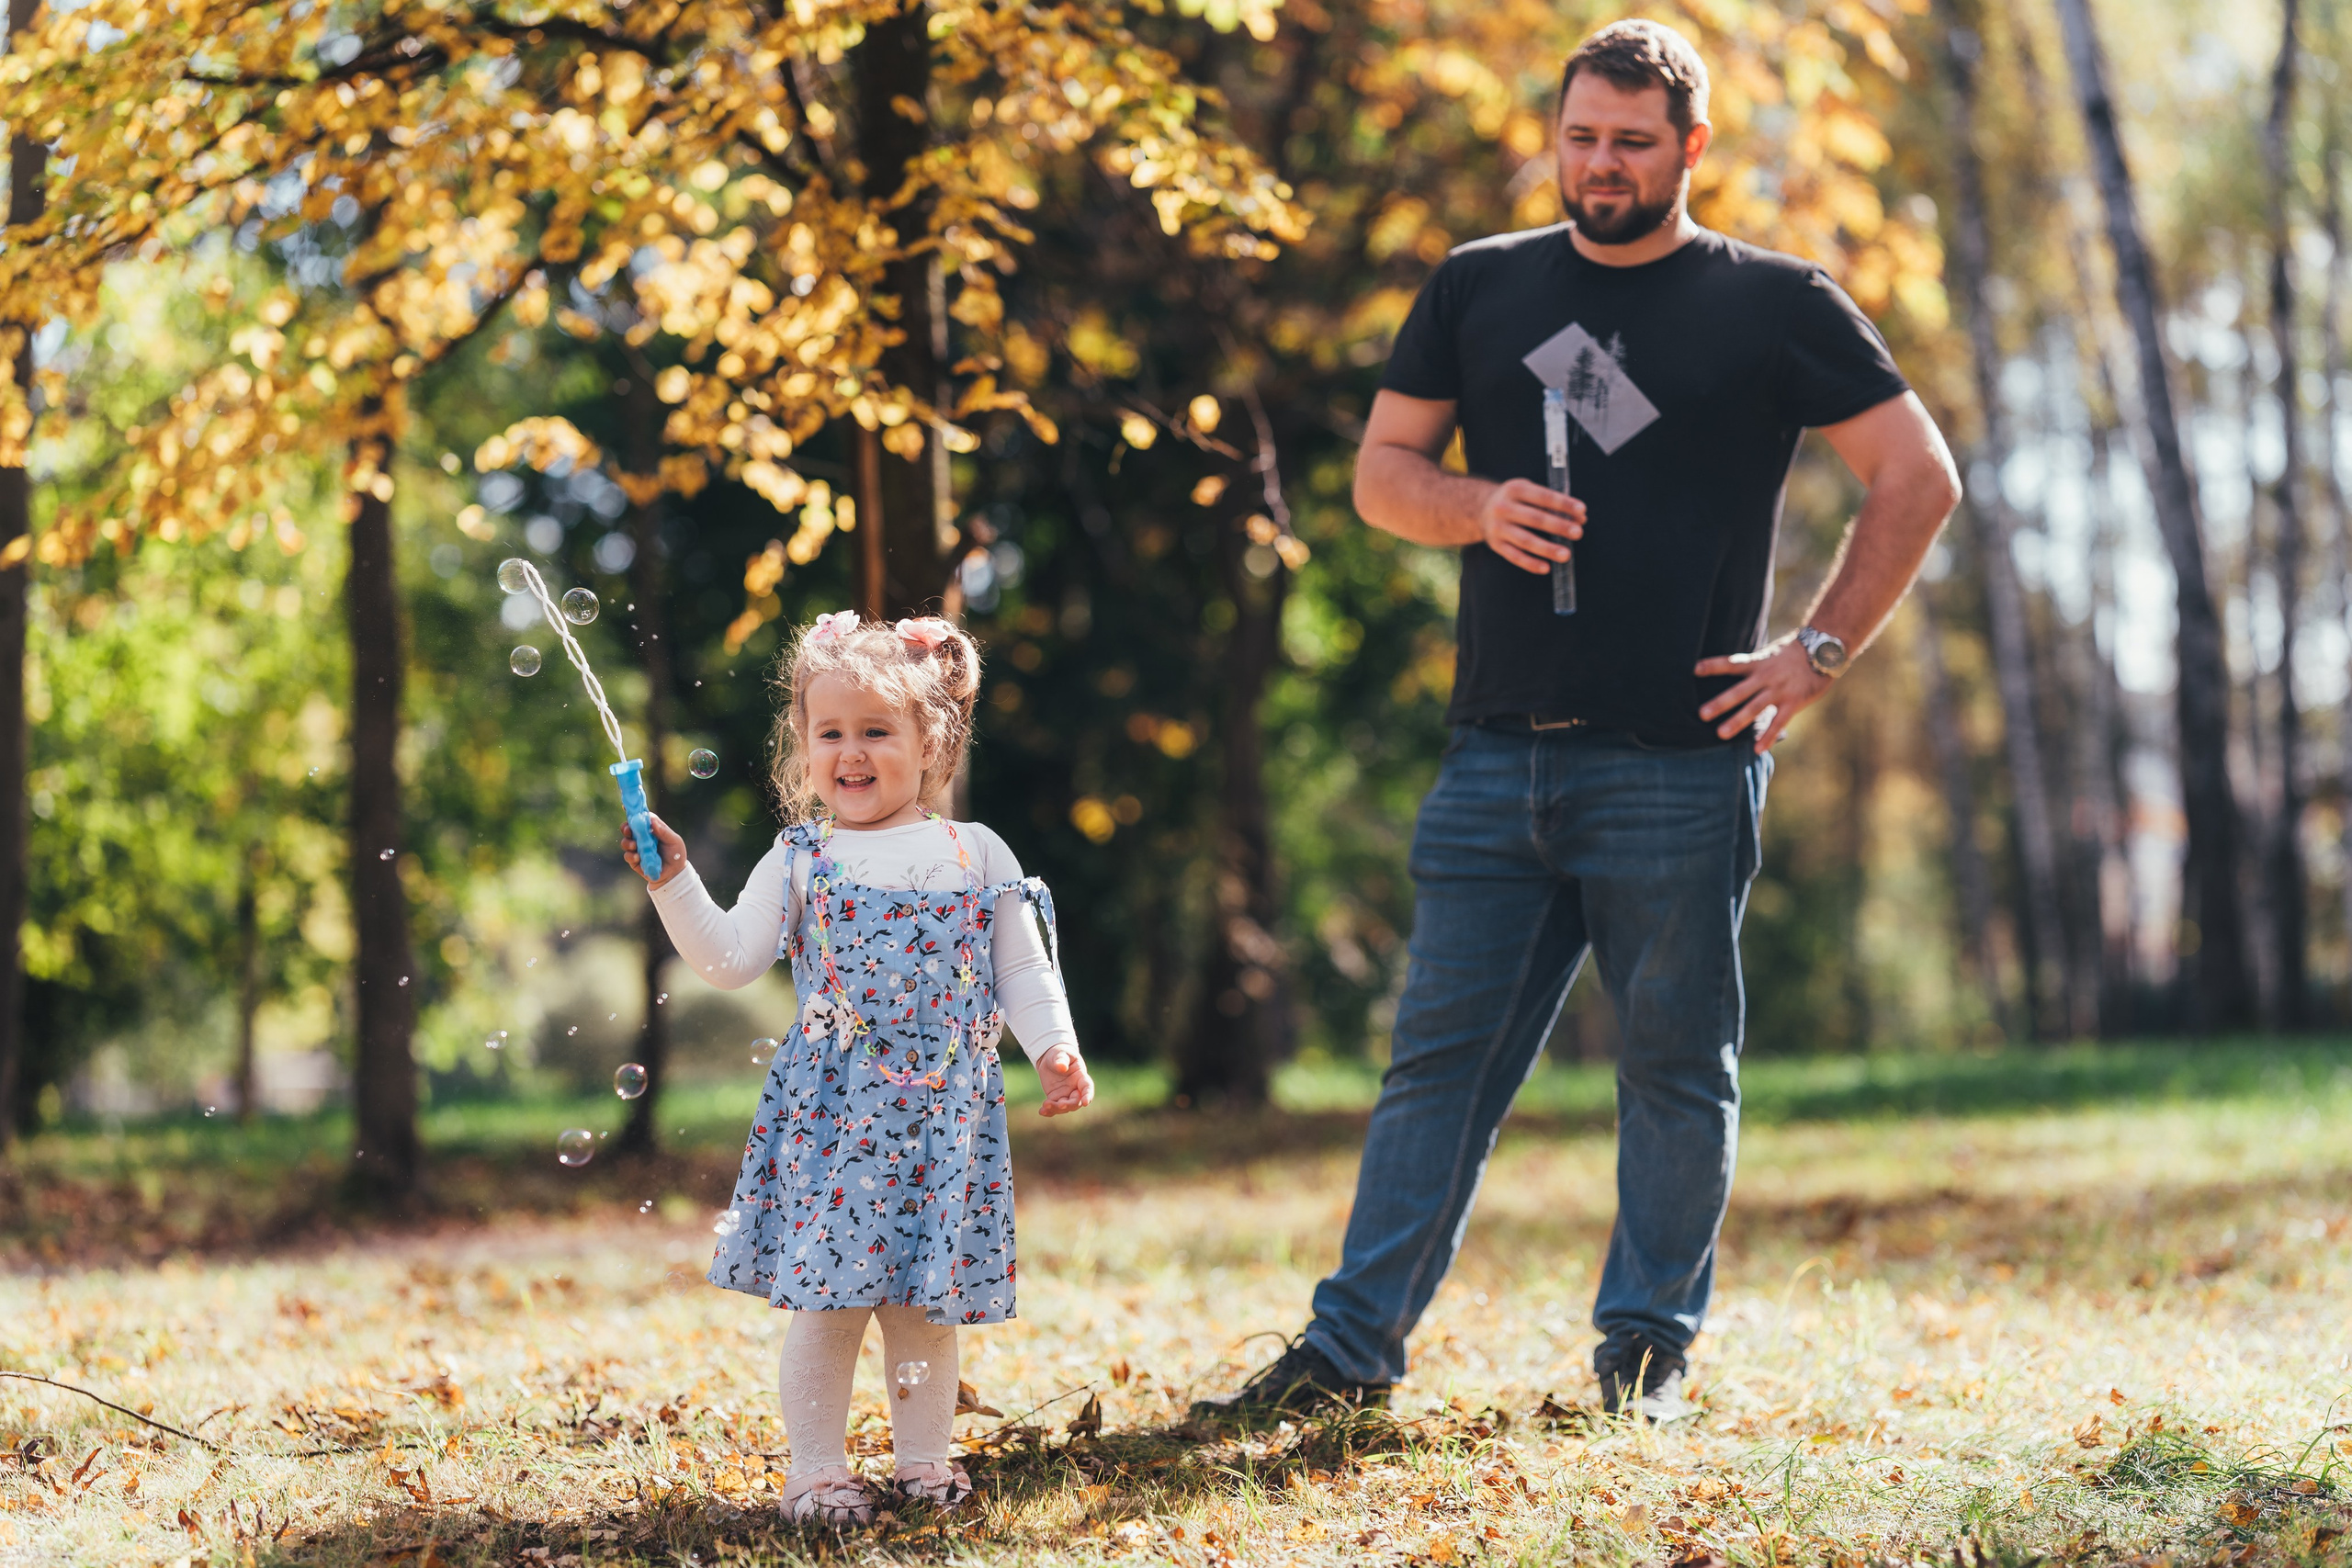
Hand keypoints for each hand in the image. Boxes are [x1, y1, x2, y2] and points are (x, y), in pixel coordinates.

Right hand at [620, 812, 688, 888]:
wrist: (675, 874)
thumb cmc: (676, 854)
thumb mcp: (674, 840)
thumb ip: (663, 831)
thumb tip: (652, 820)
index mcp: (652, 829)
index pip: (641, 818)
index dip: (634, 812)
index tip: (626, 807)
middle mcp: (643, 837)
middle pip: (629, 828)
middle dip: (626, 827)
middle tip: (628, 830)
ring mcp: (637, 849)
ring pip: (625, 842)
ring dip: (627, 842)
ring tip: (634, 845)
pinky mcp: (635, 861)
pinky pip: (628, 856)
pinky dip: (631, 855)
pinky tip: (637, 857)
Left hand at [1036, 1045, 1094, 1116]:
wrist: (1050, 1059)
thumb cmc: (1060, 1054)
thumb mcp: (1061, 1053)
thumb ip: (1062, 1059)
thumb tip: (1062, 1067)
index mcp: (1081, 1077)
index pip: (1087, 1087)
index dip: (1088, 1095)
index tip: (1085, 1102)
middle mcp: (1075, 1088)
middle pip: (1076, 1101)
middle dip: (1069, 1105)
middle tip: (1060, 1104)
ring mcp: (1065, 1094)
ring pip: (1065, 1107)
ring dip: (1056, 1109)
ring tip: (1045, 1106)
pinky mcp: (1055, 1098)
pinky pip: (1054, 1107)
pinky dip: (1049, 1111)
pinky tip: (1042, 1111)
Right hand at [1474, 478, 1584, 574]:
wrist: (1480, 508)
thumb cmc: (1515, 500)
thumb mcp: (1528, 491)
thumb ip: (1551, 503)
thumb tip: (1580, 518)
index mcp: (1515, 489)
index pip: (1543, 497)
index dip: (1563, 504)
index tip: (1582, 511)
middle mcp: (1504, 507)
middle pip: (1535, 519)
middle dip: (1559, 526)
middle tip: (1578, 533)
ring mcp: (1498, 527)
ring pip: (1525, 541)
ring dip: (1547, 548)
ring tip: (1566, 555)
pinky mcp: (1495, 545)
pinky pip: (1515, 556)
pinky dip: (1531, 563)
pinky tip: (1546, 568)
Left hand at [1695, 639, 1833, 752]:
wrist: (1822, 651)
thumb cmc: (1790, 655)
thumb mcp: (1768, 655)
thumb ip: (1751, 667)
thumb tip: (1728, 674)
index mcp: (1757, 664)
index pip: (1732, 663)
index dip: (1714, 665)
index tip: (1694, 669)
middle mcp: (1766, 677)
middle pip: (1739, 691)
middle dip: (1721, 702)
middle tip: (1701, 714)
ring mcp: (1779, 691)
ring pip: (1755, 707)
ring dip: (1738, 721)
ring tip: (1721, 733)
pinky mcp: (1794, 702)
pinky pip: (1779, 721)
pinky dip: (1768, 736)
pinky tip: (1757, 749)